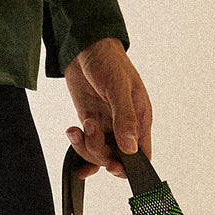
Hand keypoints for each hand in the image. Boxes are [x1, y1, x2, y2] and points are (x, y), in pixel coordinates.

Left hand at [63, 36, 152, 178]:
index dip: (129, 167)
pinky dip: (77, 147)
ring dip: (85, 146)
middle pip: (117, 159)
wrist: (85, 47)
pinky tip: (72, 134)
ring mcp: (107, 126)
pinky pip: (86, 146)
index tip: (113, 165)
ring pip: (99, 154)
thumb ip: (124, 118)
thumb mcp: (118, 88)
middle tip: (90, 129)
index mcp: (141, 119)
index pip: (142, 155)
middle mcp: (125, 126)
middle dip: (100, 153)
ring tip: (78, 125)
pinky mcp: (90, 123)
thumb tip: (130, 148)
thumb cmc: (109, 61)